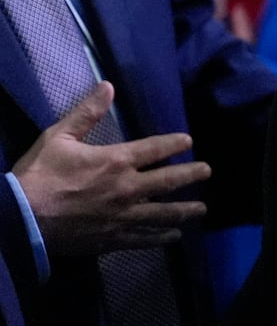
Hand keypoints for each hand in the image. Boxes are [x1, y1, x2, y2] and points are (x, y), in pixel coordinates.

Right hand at [12, 83, 209, 255]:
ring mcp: (123, 216)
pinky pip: (144, 239)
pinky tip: (174, 236)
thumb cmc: (37, 175)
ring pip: (164, 213)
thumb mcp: (58, 137)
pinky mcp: (113, 238)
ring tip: (202, 209)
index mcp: (116, 160)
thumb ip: (86, 113)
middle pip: (169, 180)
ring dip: (186, 210)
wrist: (19, 219)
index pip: (155, 148)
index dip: (175, 143)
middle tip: (207, 171)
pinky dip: (162, 238)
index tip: (189, 141)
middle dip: (191, 175)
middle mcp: (127, 188)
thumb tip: (108, 86)